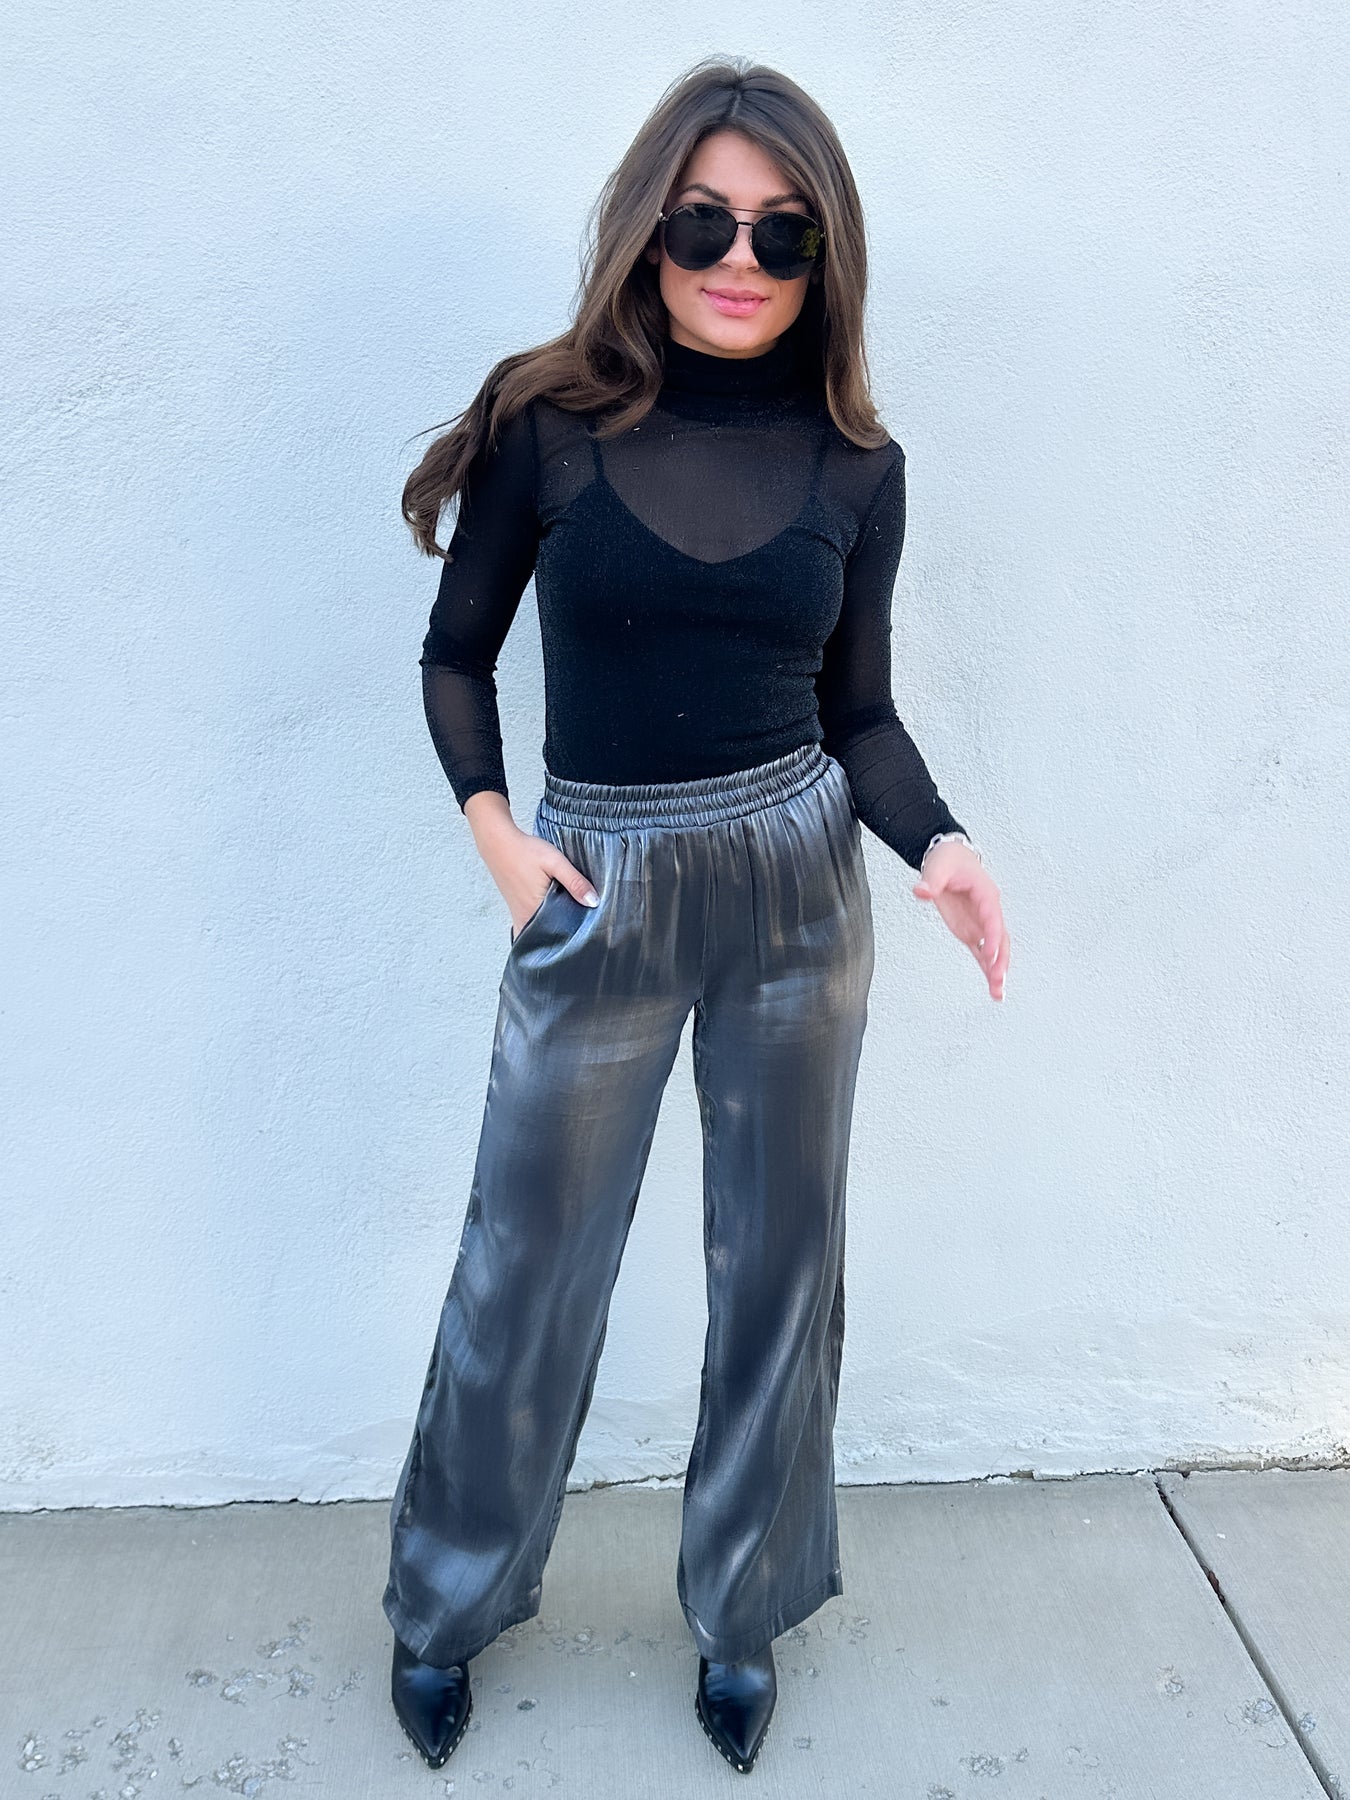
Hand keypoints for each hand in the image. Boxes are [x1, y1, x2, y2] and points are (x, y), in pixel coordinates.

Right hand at [464, 791, 598, 938]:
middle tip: (583, 929)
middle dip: (565, 935)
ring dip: (553, 930)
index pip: (559, 934)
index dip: (575, 935)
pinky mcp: (516, 908)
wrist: (498, 843)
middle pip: (550, 935)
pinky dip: (541, 925)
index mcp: (535, 910)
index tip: (589, 933)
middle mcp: (525, 917)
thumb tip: (593, 902)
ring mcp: (518, 914)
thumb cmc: (526, 851)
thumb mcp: (555, 862)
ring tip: (570, 923)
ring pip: (539, 931)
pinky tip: (552, 917)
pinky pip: (530, 924)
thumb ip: (575, 882)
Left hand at [912, 842, 1007, 1000]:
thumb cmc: (949, 860)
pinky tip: (993, 986)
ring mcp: (981, 923)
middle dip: (1000, 960)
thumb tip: (922, 891)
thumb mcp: (937, 867)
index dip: (992, 937)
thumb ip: (931, 881)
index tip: (989, 954)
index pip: (992, 918)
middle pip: (1000, 938)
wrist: (950, 856)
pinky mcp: (971, 930)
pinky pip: (982, 951)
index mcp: (985, 894)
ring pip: (995, 949)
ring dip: (997, 970)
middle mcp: (988, 911)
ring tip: (998, 993)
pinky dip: (988, 967)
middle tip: (998, 980)